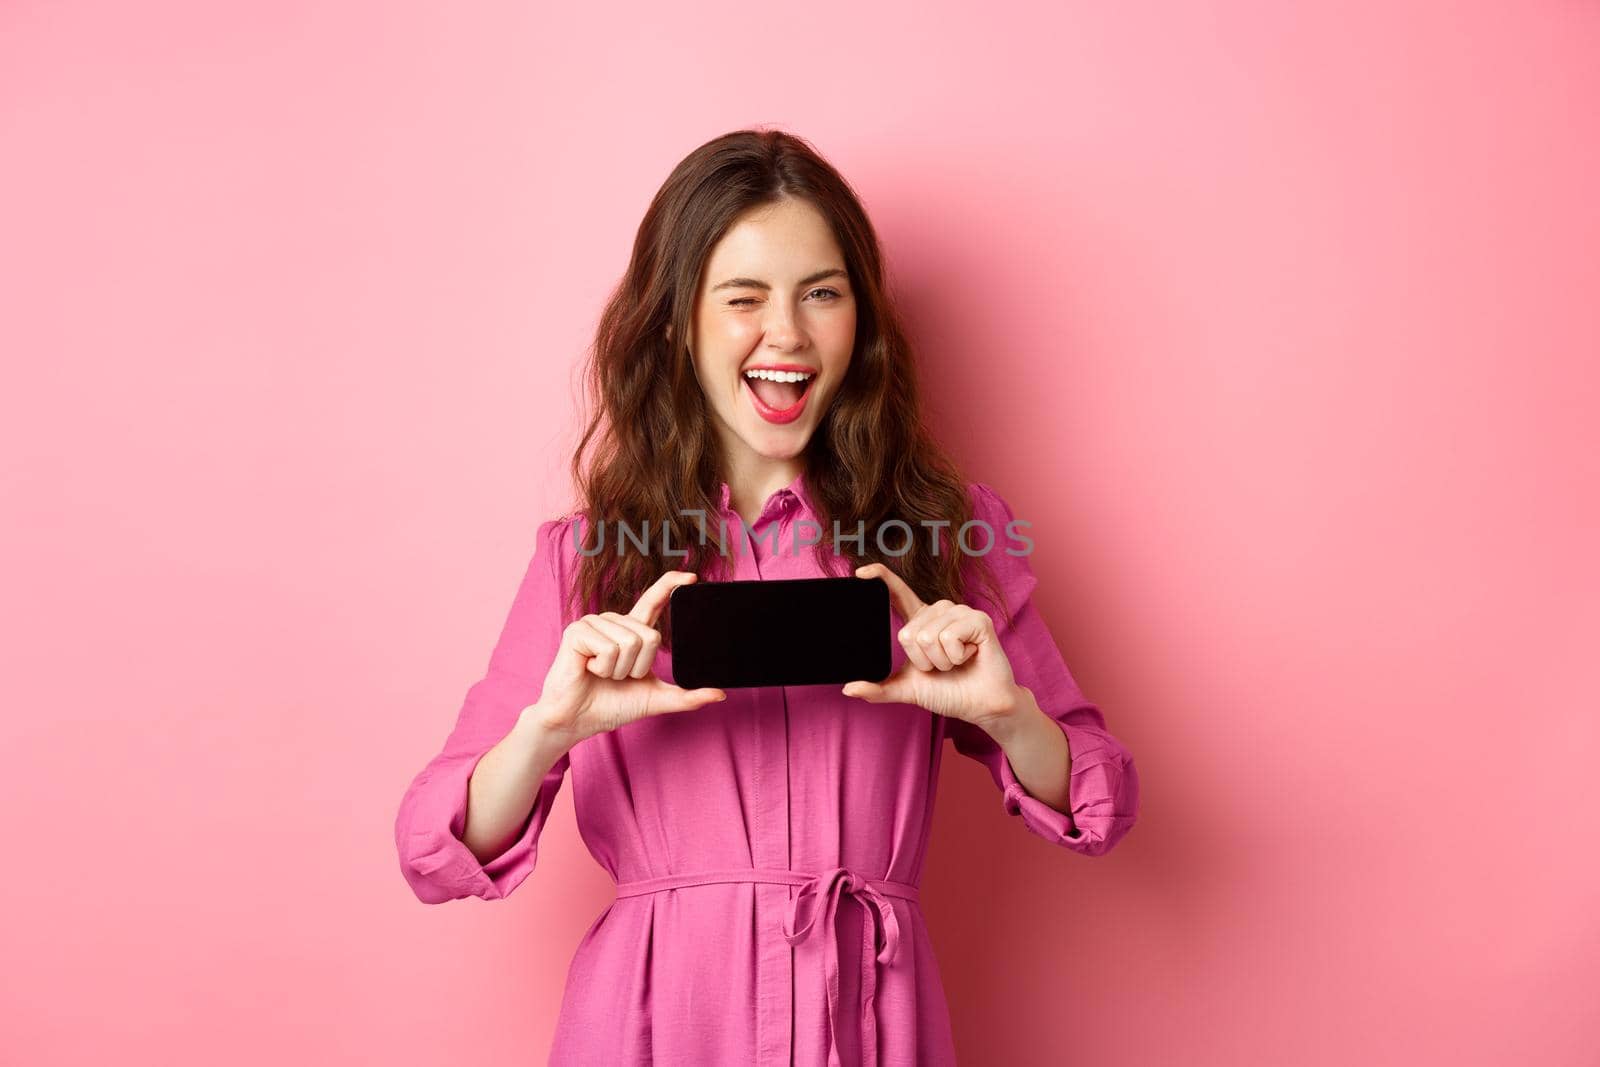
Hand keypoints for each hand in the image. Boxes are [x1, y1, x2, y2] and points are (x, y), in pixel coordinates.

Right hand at [532, 570, 725, 743]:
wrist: (578, 720)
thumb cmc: (611, 706)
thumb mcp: (655, 699)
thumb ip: (686, 696)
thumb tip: (720, 694)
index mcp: (631, 631)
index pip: (653, 601)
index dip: (671, 586)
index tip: (691, 577)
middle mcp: (614, 621)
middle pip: (650, 636)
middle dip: (638, 667)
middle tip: (616, 677)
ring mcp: (594, 623)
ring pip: (631, 642)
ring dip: (619, 670)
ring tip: (600, 673)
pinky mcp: (577, 631)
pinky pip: (610, 648)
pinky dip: (603, 668)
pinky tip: (587, 669)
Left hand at [841, 562, 1023, 729]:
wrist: (979, 705)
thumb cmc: (948, 691)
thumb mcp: (908, 689)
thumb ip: (879, 689)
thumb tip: (849, 688)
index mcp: (920, 620)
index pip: (897, 592)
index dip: (880, 578)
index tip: (860, 573)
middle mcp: (939, 610)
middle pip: (908, 633)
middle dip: (922, 661)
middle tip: (942, 665)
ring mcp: (959, 612)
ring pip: (927, 637)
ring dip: (940, 661)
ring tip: (956, 662)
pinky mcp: (978, 619)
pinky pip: (949, 638)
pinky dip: (955, 658)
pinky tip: (969, 656)